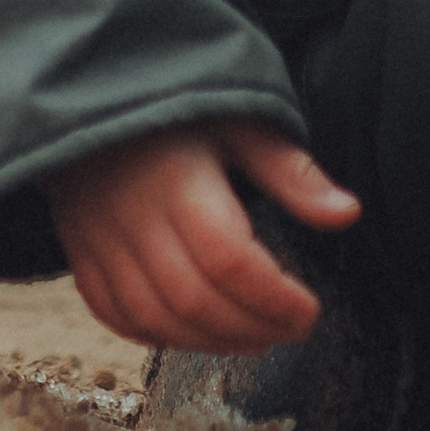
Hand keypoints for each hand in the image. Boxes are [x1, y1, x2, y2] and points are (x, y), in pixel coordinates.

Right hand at [48, 117, 360, 354]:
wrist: (90, 88)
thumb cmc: (178, 104)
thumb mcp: (242, 121)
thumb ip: (291, 172)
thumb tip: (348, 213)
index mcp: (179, 181)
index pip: (229, 261)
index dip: (274, 299)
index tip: (309, 310)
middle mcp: (133, 217)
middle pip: (194, 299)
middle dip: (251, 327)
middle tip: (290, 328)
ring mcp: (99, 239)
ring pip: (153, 317)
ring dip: (210, 342)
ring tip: (254, 337)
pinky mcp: (81, 251)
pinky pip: (114, 313)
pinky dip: (157, 335)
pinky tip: (196, 332)